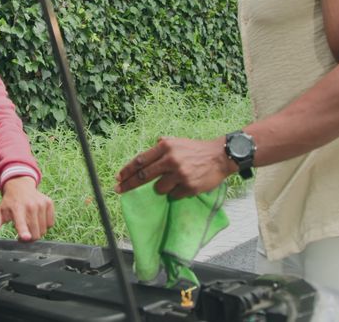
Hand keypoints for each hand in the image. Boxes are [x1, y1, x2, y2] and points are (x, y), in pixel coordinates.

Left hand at [0, 176, 54, 240]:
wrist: (20, 185)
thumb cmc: (9, 203)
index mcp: (17, 209)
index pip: (21, 223)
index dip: (24, 231)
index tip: (26, 237)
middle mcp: (31, 205)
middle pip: (35, 233)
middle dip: (29, 238)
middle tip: (22, 232)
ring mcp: (42, 204)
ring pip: (43, 230)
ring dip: (36, 232)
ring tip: (29, 224)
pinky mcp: (49, 203)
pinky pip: (50, 224)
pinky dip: (44, 225)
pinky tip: (37, 218)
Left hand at [115, 136, 235, 197]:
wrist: (220, 156)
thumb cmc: (196, 149)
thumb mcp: (177, 142)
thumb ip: (161, 147)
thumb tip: (144, 158)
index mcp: (166, 147)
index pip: (140, 160)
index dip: (127, 171)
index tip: (118, 178)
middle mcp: (171, 160)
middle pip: (143, 176)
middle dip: (129, 184)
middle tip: (119, 190)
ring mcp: (180, 174)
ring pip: (159, 189)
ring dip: (162, 188)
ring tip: (174, 180)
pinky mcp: (188, 187)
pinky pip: (173, 195)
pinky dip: (176, 192)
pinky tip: (186, 184)